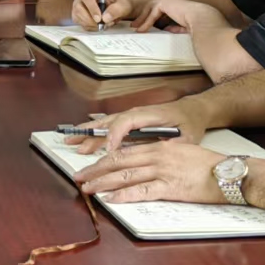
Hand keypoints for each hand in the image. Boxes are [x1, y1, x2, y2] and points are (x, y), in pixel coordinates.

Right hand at [69, 100, 207, 154]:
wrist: (193, 110)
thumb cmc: (189, 123)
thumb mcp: (186, 137)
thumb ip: (168, 145)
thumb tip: (153, 154)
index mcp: (148, 115)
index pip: (125, 123)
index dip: (115, 136)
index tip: (109, 151)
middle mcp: (135, 114)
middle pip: (109, 123)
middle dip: (91, 135)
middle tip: (76, 147)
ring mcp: (131, 116)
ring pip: (105, 124)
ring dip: (88, 133)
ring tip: (71, 141)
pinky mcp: (130, 121)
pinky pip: (109, 126)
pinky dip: (95, 132)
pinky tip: (83, 138)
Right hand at [73, 0, 134, 28]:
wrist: (117, 7)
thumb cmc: (119, 3)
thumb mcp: (123, 5)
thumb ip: (116, 10)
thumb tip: (105, 18)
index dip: (92, 8)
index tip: (99, 19)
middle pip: (79, 8)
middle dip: (90, 20)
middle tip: (102, 25)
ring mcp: (77, 4)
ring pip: (78, 16)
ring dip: (90, 24)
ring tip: (103, 25)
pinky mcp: (77, 13)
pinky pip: (79, 22)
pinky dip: (89, 27)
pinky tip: (98, 26)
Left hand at [78, 140, 230, 204]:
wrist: (231, 173)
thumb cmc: (210, 166)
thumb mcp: (183, 152)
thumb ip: (163, 156)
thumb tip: (146, 165)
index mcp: (160, 147)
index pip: (125, 152)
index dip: (104, 159)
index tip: (91, 165)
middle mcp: (157, 156)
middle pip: (119, 162)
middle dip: (96, 170)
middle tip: (79, 177)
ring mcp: (163, 171)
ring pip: (125, 175)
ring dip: (103, 182)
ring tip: (87, 189)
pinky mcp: (170, 187)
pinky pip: (141, 191)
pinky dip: (123, 195)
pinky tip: (110, 199)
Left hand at [134, 0, 228, 34]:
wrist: (204, 21)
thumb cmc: (200, 27)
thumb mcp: (184, 28)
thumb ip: (175, 27)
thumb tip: (166, 30)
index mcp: (180, 7)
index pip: (162, 12)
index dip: (152, 19)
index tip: (146, 28)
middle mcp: (175, 1)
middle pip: (154, 7)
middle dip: (144, 16)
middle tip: (135, 25)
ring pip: (151, 7)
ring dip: (143, 18)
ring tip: (136, 27)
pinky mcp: (166, 1)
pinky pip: (153, 11)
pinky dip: (147, 20)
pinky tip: (143, 28)